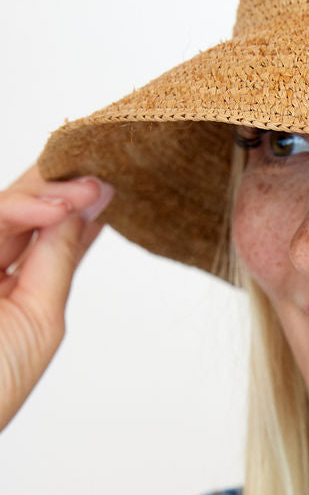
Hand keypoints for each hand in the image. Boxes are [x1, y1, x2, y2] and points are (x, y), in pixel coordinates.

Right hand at [0, 166, 113, 432]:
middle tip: (100, 177)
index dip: (76, 208)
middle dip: (62, 190)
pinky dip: (18, 210)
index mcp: (10, 284)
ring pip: (3, 207)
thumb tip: (89, 206)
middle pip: (21, 209)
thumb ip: (58, 259)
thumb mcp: (41, 317)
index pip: (46, 234)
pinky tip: (53, 210)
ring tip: (86, 191)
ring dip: (47, 194)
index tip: (111, 185)